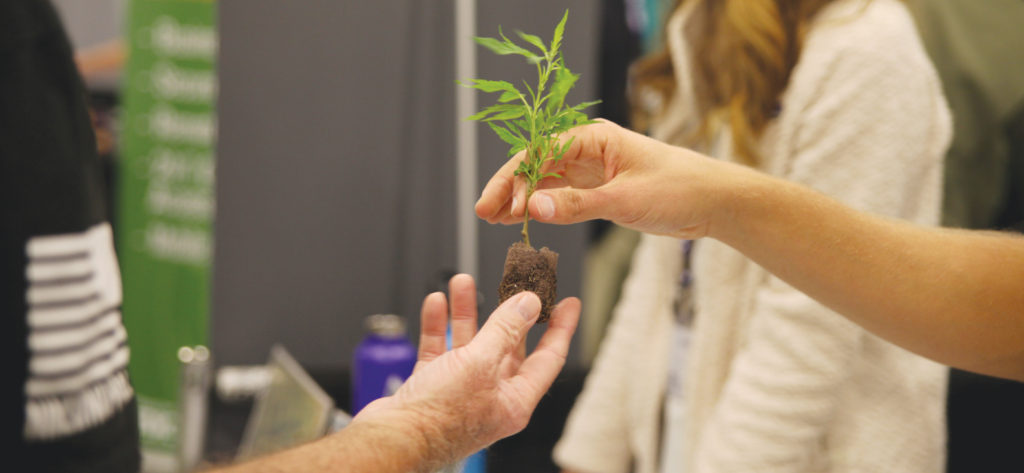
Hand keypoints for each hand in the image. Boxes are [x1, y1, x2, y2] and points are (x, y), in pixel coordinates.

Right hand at [352, 274, 580, 464]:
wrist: (392, 437)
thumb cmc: (438, 417)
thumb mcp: (481, 363)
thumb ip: (505, 330)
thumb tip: (529, 304)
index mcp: (514, 400)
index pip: (548, 359)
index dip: (560, 329)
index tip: (568, 304)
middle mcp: (491, 396)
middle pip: (507, 345)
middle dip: (505, 311)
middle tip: (512, 283)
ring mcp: (461, 390)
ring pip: (470, 342)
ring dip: (466, 311)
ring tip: (462, 282)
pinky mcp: (433, 386)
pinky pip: (440, 349)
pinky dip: (438, 326)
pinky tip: (437, 303)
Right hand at [475, 120, 738, 239]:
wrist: (712, 201)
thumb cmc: (678, 188)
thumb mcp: (625, 199)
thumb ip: (577, 205)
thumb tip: (533, 208)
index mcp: (592, 138)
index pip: (539, 152)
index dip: (515, 177)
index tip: (501, 204)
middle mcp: (587, 150)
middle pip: (535, 165)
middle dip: (509, 188)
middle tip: (484, 213)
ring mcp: (591, 171)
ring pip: (544, 182)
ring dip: (520, 199)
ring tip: (494, 219)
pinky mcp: (598, 191)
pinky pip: (560, 197)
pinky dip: (540, 208)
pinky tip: (521, 220)